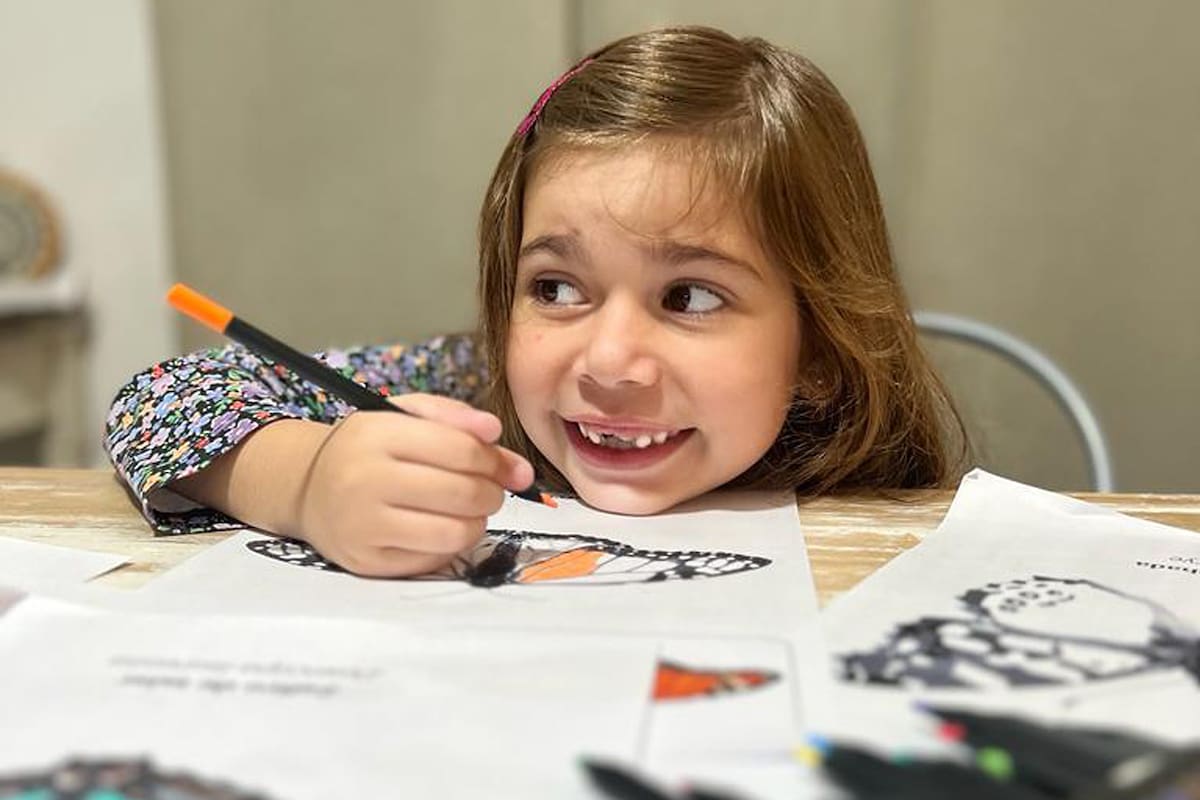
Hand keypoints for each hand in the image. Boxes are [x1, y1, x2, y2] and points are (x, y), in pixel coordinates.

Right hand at [294, 394, 533, 577]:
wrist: (308, 488)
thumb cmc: (368, 449)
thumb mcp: (404, 415)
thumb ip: (455, 417)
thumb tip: (495, 433)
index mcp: (375, 434)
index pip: (460, 449)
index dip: (495, 460)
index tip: (506, 467)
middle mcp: (364, 479)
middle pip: (462, 493)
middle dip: (492, 493)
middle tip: (490, 491)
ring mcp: (362, 525)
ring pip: (454, 532)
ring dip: (477, 523)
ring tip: (469, 511)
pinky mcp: (366, 561)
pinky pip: (434, 559)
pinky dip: (450, 545)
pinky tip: (441, 528)